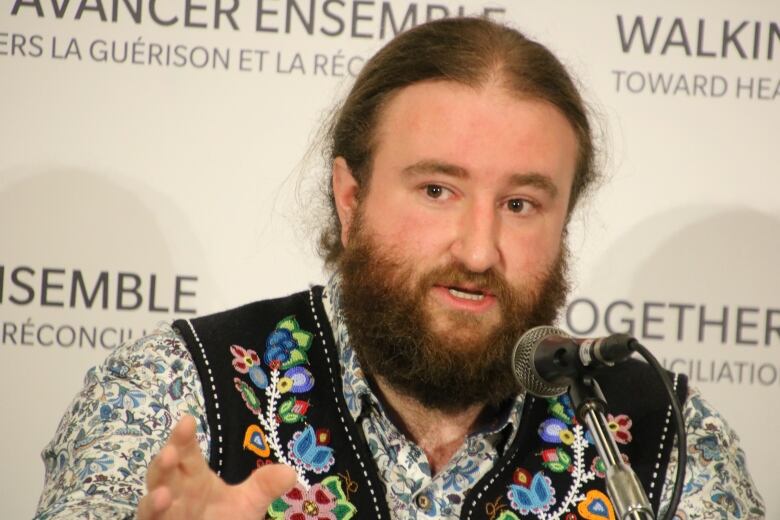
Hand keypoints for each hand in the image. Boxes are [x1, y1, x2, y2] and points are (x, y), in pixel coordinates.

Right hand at [138, 415, 296, 519]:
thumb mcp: (247, 504)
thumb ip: (264, 487)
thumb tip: (291, 472)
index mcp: (193, 476)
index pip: (186, 451)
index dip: (184, 437)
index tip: (188, 420)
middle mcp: (174, 492)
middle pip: (164, 472)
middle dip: (164, 461)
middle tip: (171, 452)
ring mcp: (163, 514)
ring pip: (150, 503)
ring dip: (153, 499)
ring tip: (163, 493)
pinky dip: (152, 516)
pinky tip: (160, 507)